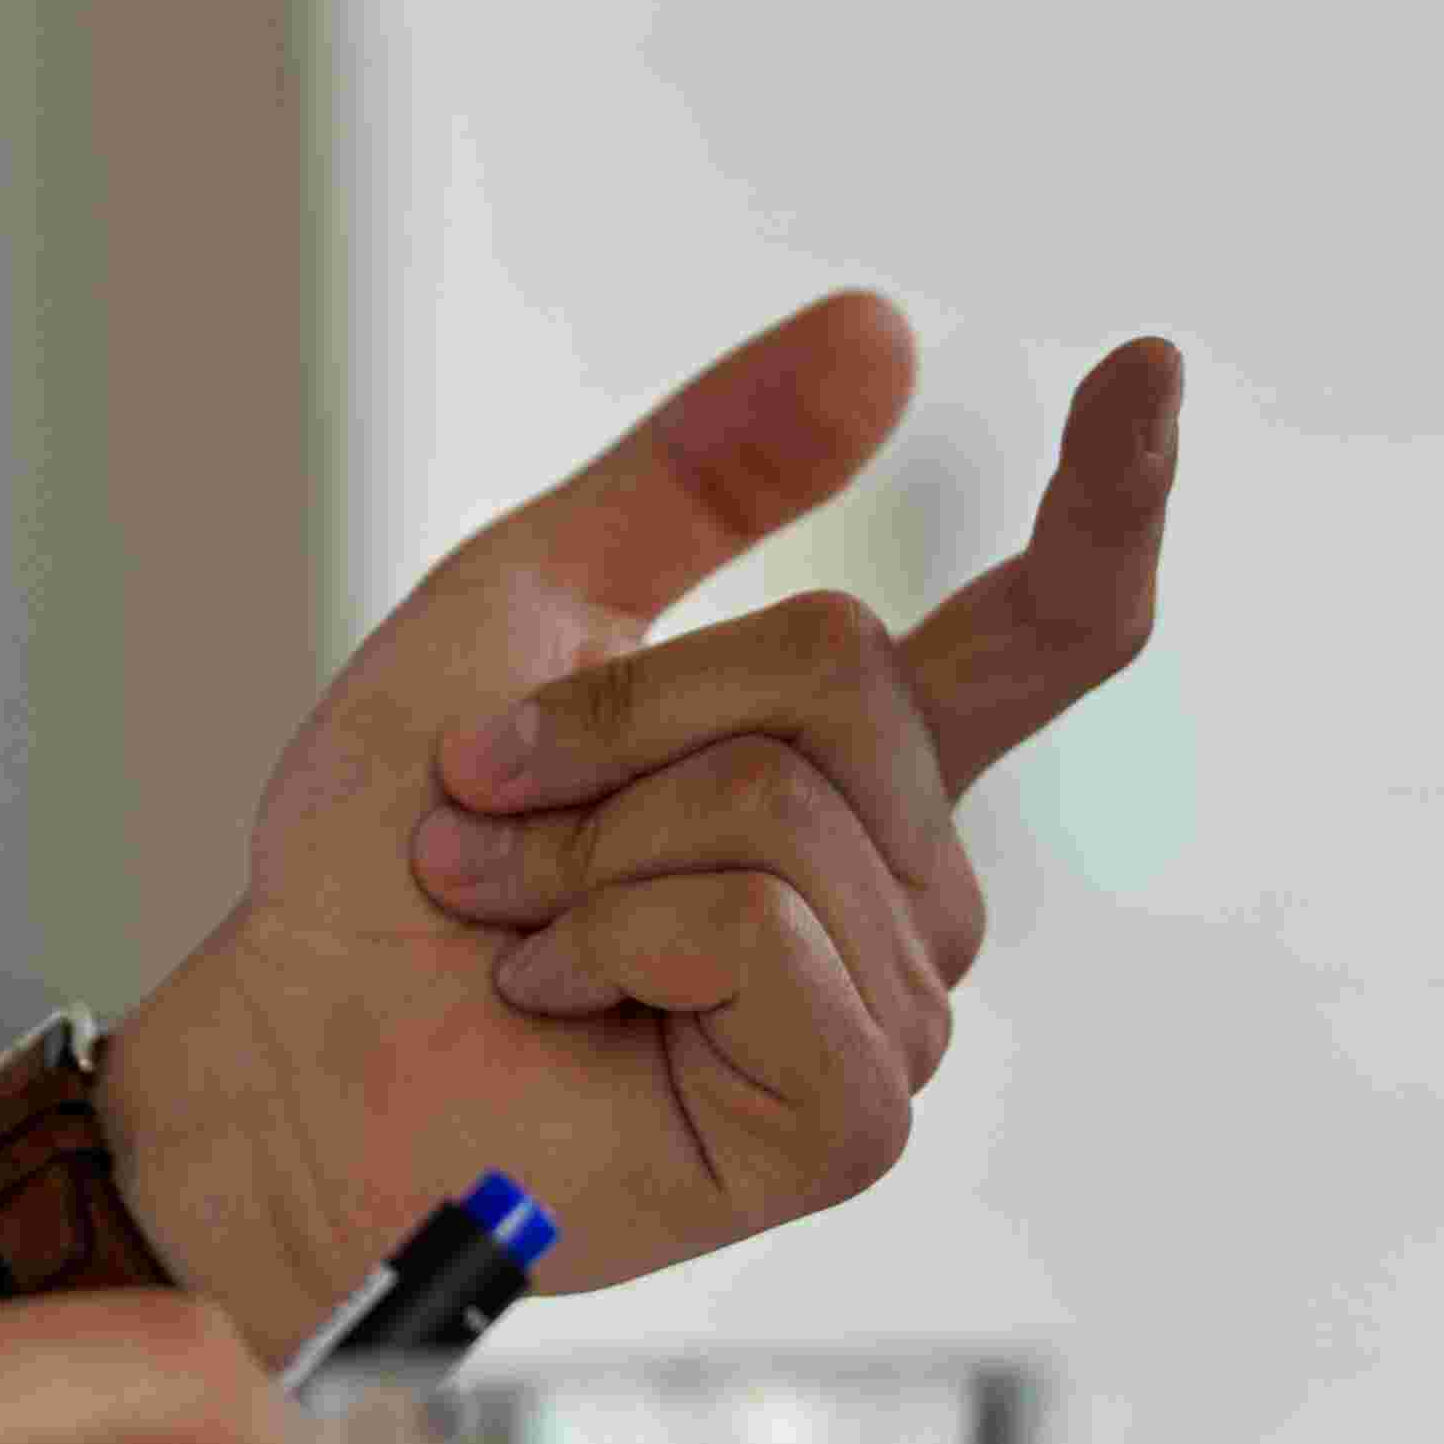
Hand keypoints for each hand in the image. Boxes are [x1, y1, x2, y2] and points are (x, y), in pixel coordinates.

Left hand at [96, 293, 1183, 1353]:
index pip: (1046, 629)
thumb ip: (704, 470)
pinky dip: (611, 936)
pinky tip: (556, 995)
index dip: (1115, 498)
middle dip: (616, 718)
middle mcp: (907, 879)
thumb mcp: (528, 603)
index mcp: (854, 760)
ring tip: (510, 916)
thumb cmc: (394, 848)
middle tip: (487, 802)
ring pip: (786, 804)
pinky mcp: (851, 1117)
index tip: (1148, 362)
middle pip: (844, 675)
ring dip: (585, 842)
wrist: (296, 1035)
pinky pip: (760, 930)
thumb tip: (885, 326)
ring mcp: (895, 1006)